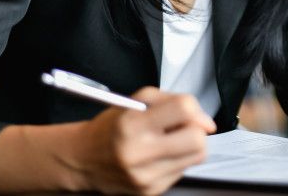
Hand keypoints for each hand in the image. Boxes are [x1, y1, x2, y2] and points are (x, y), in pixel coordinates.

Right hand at [72, 87, 215, 194]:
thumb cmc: (112, 127)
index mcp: (132, 124)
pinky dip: (177, 160)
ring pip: (196, 157)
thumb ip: (173, 101)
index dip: (195, 110)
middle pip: (196, 140)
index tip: (191, 113)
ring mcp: (145, 176)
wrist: (83, 160)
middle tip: (182, 128)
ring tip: (170, 141)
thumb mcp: (137, 101)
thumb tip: (205, 121)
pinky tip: (160, 155)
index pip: (184, 110)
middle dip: (196, 130)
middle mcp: (138, 153)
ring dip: (190, 146)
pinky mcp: (150, 191)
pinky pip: (182, 171)